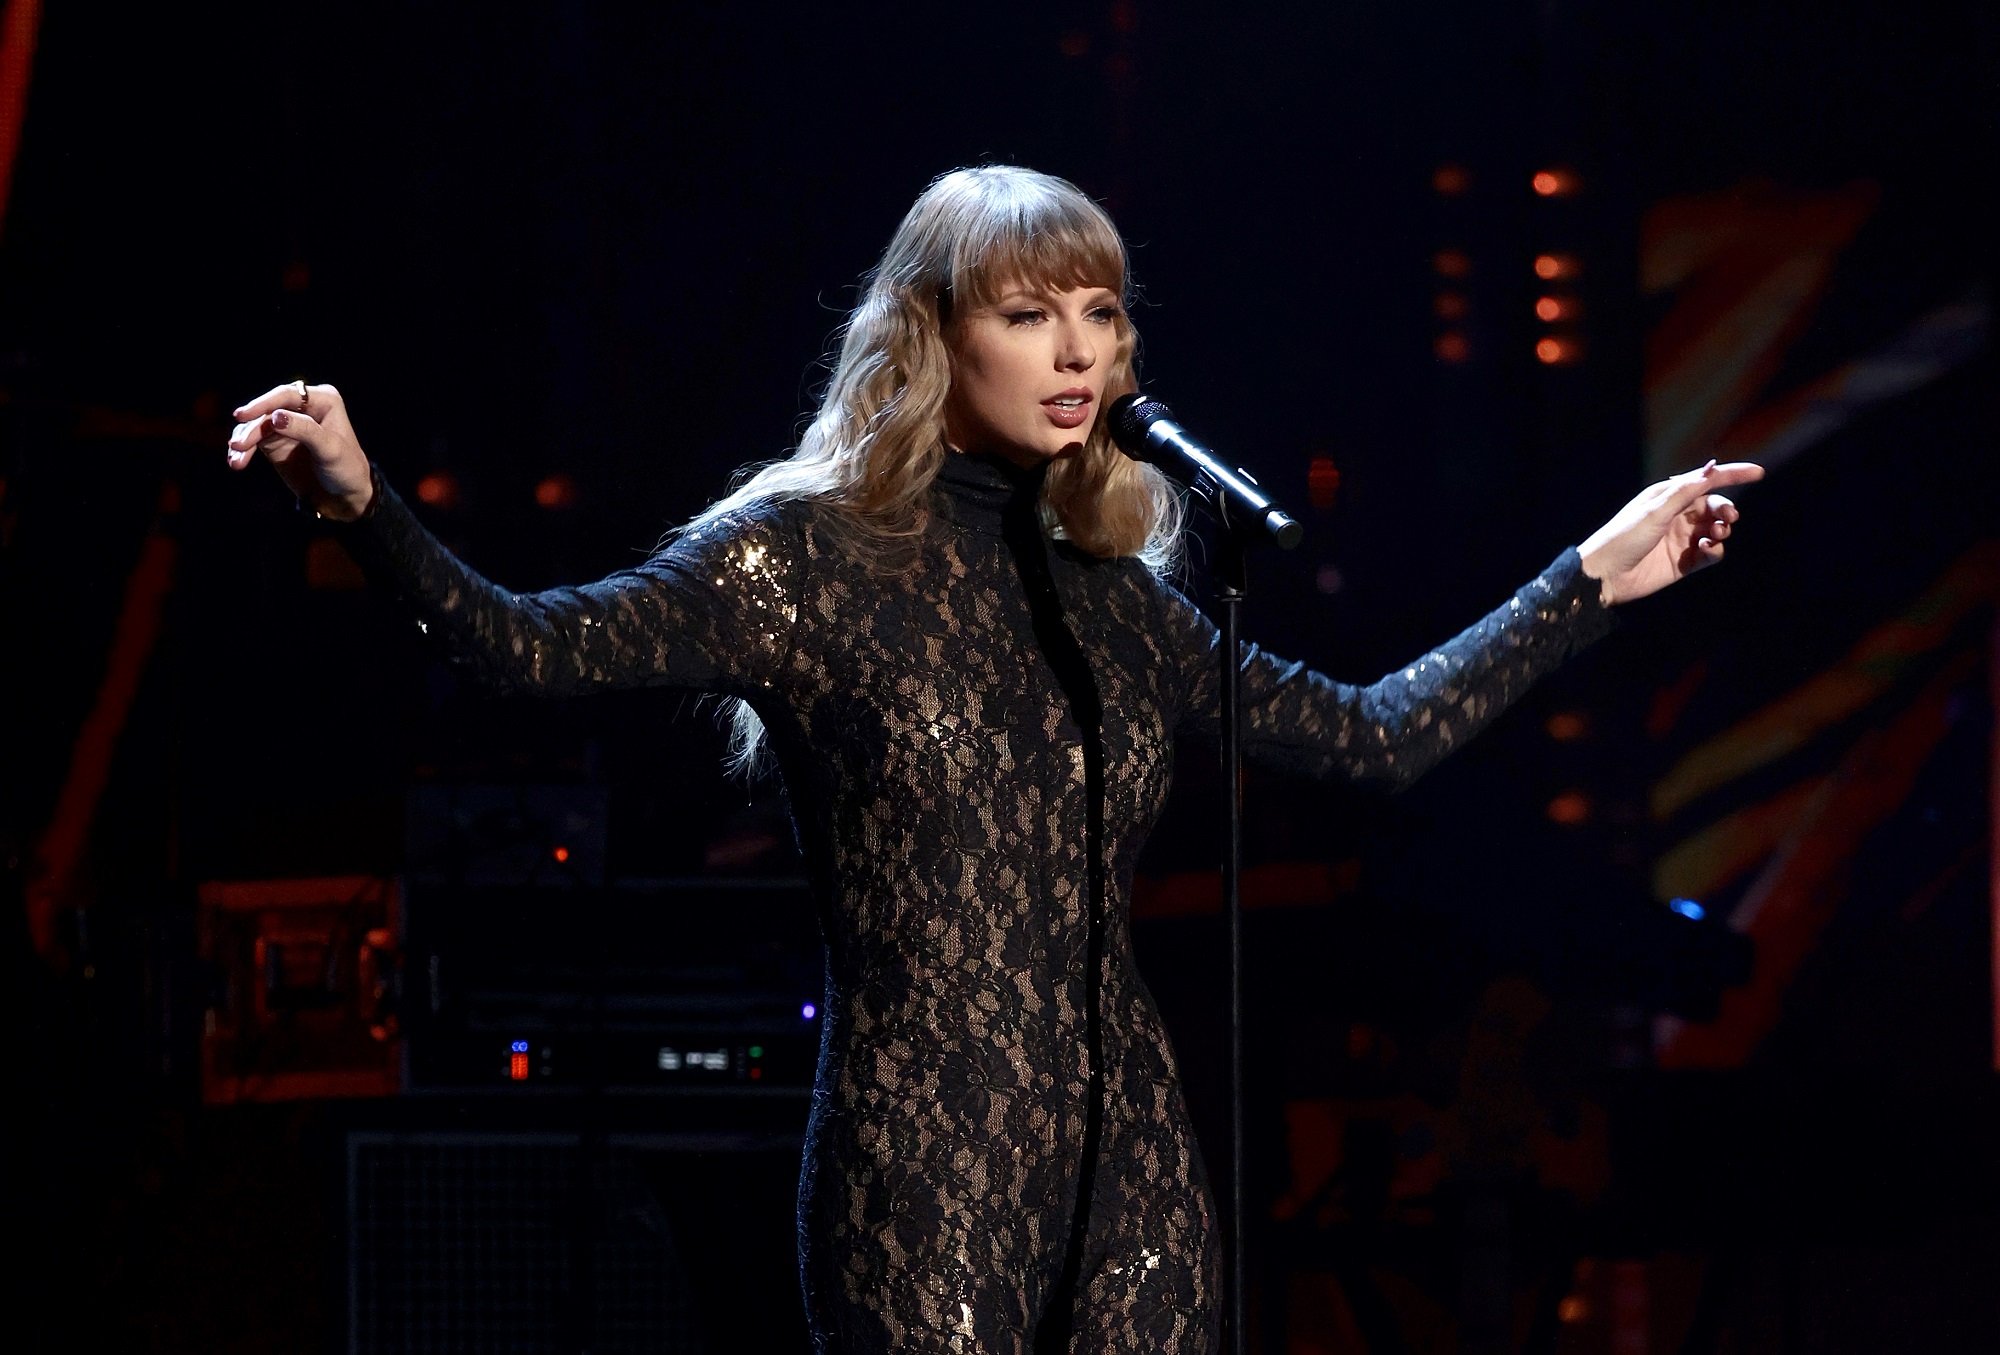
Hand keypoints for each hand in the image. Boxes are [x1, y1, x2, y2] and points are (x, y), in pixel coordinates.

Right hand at [225, 381, 372, 519]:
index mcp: (323, 400)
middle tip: (237, 445)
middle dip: (251, 427)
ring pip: (256, 424)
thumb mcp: (331, 449)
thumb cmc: (346, 468)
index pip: (288, 395)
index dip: (264, 404)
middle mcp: (303, 406)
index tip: (243, 416)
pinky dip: (243, 449)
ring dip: (243, 441)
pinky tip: (236, 461)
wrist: (343, 495)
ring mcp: (286, 422)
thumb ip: (306, 430)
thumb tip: (275, 416)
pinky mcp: (274, 439)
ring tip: (236, 460)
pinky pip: (253, 439)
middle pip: (268, 409)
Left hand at [1577, 459, 1764, 605]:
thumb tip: (1711, 471)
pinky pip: (1712, 553)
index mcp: (1668, 496)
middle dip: (1726, 509)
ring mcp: (1682, 539)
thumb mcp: (1655, 510)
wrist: (1605, 575)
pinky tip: (1706, 550)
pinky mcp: (1685, 562)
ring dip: (1722, 529)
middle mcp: (1677, 515)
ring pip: (1717, 529)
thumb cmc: (1623, 537)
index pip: (1706, 481)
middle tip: (1727, 518)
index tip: (1759, 473)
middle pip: (1715, 506)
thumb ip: (1684, 492)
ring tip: (1714, 535)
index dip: (1733, 475)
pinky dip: (1716, 550)